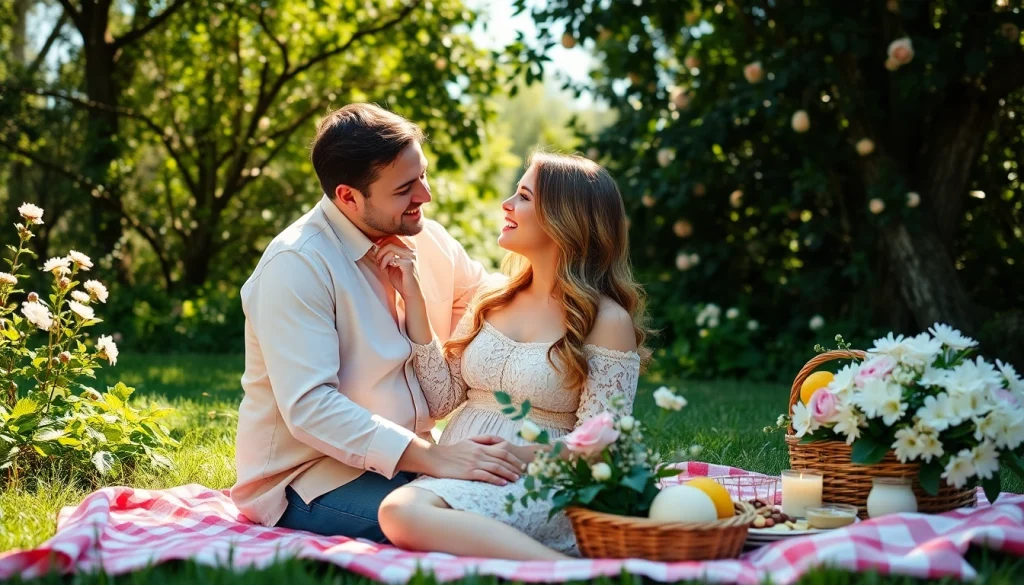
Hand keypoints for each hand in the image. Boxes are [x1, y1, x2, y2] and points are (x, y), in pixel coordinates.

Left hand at [374, 237, 421, 300]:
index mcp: (408, 250)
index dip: (382, 241)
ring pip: (391, 247)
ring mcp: (411, 257)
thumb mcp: (391, 266)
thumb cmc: (402, 281)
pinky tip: (385, 268)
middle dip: (380, 249)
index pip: (393, 237)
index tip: (376, 250)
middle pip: (391, 240)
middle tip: (377, 259)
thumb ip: (386, 257)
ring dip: (382, 256)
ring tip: (381, 266)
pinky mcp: (409, 265)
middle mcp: (411, 251)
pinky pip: (394, 258)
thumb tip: (374, 250)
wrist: (411, 294)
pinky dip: (385, 262)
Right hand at [399, 435, 525, 485]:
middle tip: (524, 474)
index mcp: (480, 446)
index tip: (522, 465)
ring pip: (496, 468)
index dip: (514, 458)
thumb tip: (498, 441)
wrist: (435, 458)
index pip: (502, 451)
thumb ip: (483, 440)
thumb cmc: (452, 451)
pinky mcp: (468, 472)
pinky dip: (496, 479)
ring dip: (508, 474)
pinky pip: (485, 475)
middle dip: (515, 467)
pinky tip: (503, 484)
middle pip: (502, 459)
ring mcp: (474, 463)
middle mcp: (479, 453)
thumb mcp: (468, 441)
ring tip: (516, 480)